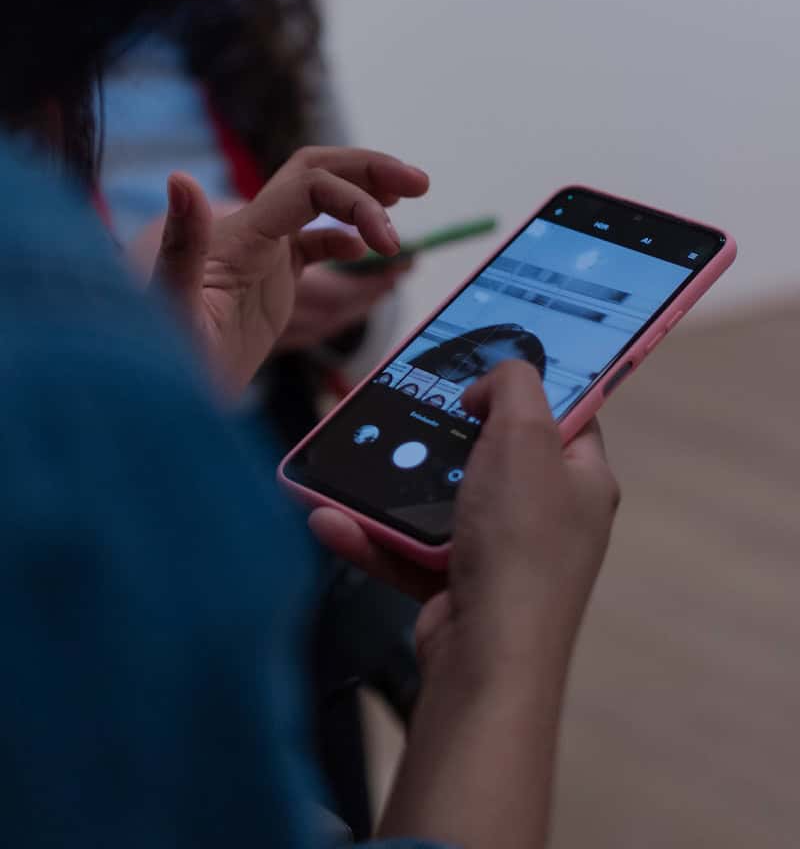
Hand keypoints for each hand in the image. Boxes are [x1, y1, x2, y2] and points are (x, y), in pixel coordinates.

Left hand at [150, 147, 428, 395]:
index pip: (309, 186)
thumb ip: (180, 245)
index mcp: (240, 234)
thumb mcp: (170, 309)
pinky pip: (311, 243)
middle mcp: (251, 231)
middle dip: (370, 171)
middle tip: (421, 183)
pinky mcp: (263, 277)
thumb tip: (180, 179)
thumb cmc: (156, 359)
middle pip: (319, 175)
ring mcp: (259, 252)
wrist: (150, 394)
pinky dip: (343, 238)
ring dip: (362, 197)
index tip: (391, 237)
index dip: (358, 196)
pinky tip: (361, 253)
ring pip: (319, 203)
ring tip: (404, 201)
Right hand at [312, 362, 618, 848]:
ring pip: (441, 500)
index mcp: (582, 478)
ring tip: (348, 461)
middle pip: (494, 453)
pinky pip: (410, 549)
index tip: (480, 361)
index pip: (565, 414)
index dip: (527, 384)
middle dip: (444, 430)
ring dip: (392, 483)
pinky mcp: (458, 587)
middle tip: (405, 402)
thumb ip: (513, 384)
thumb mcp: (526, 435)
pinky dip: (373, 535)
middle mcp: (548, 516)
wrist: (486, 661)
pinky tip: (329, 518)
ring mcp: (502, 555)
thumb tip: (491, 383)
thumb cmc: (518, 540)